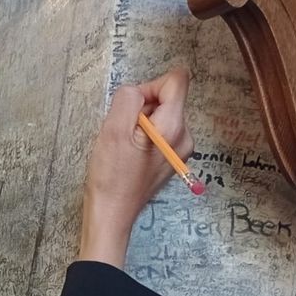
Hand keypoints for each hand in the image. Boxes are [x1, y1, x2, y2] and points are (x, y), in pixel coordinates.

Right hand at [78, 67, 193, 267]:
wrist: (112, 214)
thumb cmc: (111, 176)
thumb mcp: (113, 130)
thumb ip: (128, 98)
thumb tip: (137, 91)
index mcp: (174, 127)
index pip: (176, 81)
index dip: (149, 87)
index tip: (132, 110)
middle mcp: (185, 137)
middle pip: (168, 99)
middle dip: (142, 109)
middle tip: (123, 135)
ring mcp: (180, 150)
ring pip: (161, 116)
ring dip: (139, 125)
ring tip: (125, 148)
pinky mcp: (171, 159)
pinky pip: (159, 133)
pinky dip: (142, 138)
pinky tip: (129, 156)